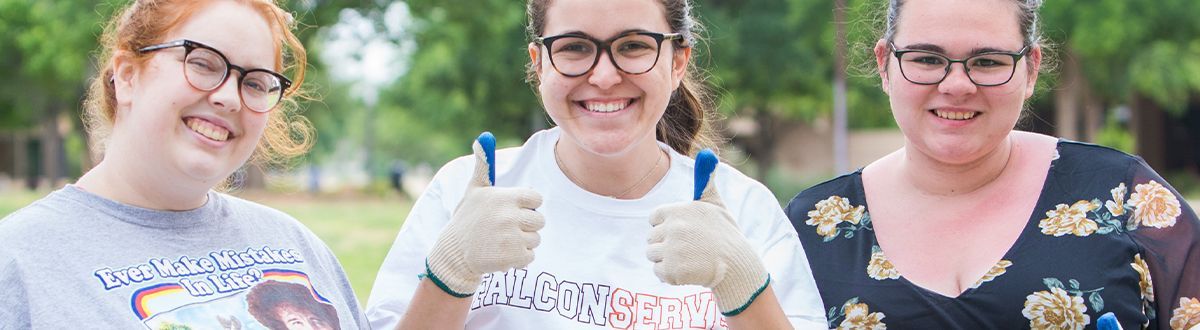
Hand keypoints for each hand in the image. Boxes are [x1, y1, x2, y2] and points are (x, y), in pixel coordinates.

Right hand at [426, 132, 544, 296]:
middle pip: (539, 221)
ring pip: (536, 239)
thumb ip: (483, 166)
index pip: (536, 199)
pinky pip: (530, 256)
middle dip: (525, 226)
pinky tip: (501, 254)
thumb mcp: (474, 191)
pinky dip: (518, 259)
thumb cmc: (467, 220)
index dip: (526, 207)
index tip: (511, 212)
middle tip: (505, 229)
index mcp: (504, 197)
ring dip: (522, 243)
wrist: (453, 255)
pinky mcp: (512, 257)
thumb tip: (483, 136)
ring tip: (501, 242)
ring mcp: (511, 238)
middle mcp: (509, 216)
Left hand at [647, 149, 769, 315]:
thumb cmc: (724, 234)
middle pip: (651, 238)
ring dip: (667, 260)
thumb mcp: (715, 205)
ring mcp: (671, 250)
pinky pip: (658, 272)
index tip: (684, 231)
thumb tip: (708, 153)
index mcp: (677, 210)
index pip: (654, 218)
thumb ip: (705, 181)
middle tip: (690, 247)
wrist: (737, 266)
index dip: (667, 226)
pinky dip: (671, 275)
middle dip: (666, 244)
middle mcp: (672, 228)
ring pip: (652, 255)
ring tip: (688, 258)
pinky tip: (688, 271)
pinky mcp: (671, 271)